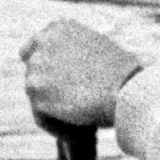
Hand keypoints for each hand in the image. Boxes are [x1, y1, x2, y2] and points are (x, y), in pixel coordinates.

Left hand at [22, 14, 148, 131]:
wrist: (126, 89)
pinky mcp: (35, 90)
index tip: (60, 84)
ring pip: (36, 95)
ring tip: (77, 123)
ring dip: (52, 109)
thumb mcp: (99, 49)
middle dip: (47, 88)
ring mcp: (36, 65)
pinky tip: (74, 132)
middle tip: (68, 105)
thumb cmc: (124, 74)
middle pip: (32, 72)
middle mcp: (43, 41)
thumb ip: (76, 53)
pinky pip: (40, 115)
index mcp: (59, 27)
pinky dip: (55, 126)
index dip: (47, 68)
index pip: (35, 48)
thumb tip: (67, 69)